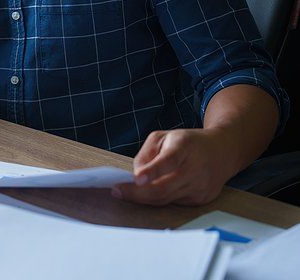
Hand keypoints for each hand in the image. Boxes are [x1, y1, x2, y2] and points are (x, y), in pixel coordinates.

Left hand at [111, 128, 236, 205]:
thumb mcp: (163, 137)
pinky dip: (158, 199)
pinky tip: (149, 193)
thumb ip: (146, 154)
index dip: (152, 171)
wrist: (222, 151)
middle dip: (137, 193)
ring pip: (166, 199)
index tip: (137, 179)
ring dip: (143, 198)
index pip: (168, 161)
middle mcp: (195, 168)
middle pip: (164, 188)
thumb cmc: (188, 142)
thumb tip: (135, 177)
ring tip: (125, 193)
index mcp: (184, 147)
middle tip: (117, 192)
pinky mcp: (202, 199)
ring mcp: (200, 186)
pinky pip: (174, 203)